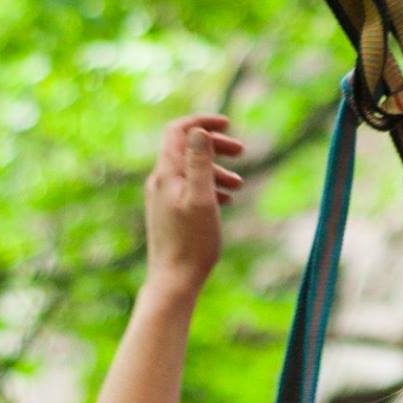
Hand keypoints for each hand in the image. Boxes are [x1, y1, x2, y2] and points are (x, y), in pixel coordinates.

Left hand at [143, 114, 244, 295]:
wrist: (174, 280)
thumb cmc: (192, 243)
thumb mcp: (202, 199)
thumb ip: (200, 163)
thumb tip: (198, 131)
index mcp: (167, 174)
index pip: (178, 132)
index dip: (202, 122)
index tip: (228, 123)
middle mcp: (160, 182)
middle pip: (186, 149)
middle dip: (215, 146)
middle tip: (242, 151)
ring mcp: (162, 198)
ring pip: (190, 171)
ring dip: (216, 170)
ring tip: (240, 184)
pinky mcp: (168, 213)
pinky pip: (189, 189)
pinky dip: (209, 187)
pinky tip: (227, 200)